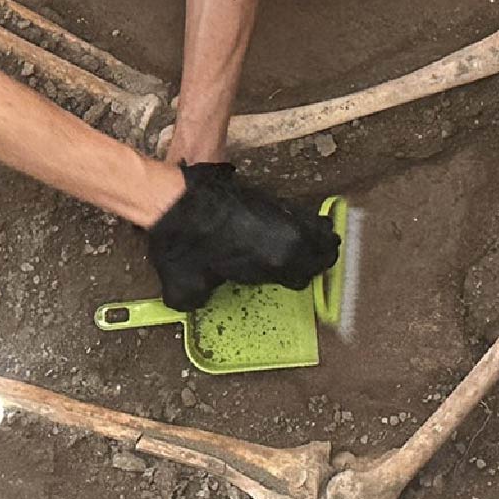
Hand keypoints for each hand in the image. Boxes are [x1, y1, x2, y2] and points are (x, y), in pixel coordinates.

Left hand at [145, 163, 338, 310]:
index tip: (290, 282)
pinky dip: (299, 222)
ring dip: (315, 238)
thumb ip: (200, 302)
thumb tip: (197, 303)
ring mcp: (280, 211)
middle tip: (309, 265)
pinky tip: (281, 229)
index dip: (298, 282)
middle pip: (325, 248)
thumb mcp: (186, 288)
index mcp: (274, 260)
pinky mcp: (269, 195)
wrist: (173, 198)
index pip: (306, 277)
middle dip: (320, 258)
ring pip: (317, 226)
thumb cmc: (182, 243)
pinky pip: (298, 213)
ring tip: (303, 245)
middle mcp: (286, 234)